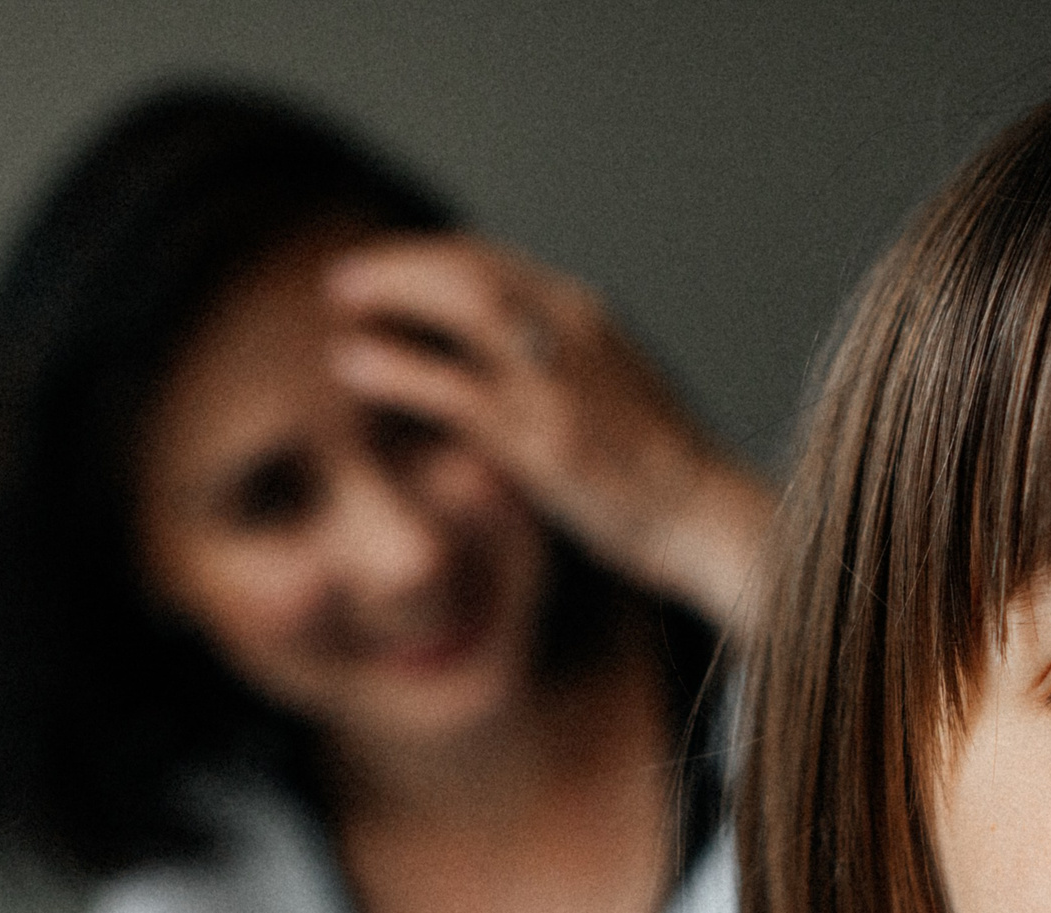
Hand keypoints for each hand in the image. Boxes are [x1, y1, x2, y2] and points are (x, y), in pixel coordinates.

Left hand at [325, 234, 773, 638]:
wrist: (708, 517)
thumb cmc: (658, 465)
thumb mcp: (612, 386)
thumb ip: (558, 358)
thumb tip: (497, 350)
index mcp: (589, 315)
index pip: (493, 260)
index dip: (427, 257)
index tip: (384, 268)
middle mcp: (574, 332)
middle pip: (470, 268)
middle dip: (399, 263)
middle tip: (344, 279)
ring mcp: (558, 383)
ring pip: (462, 306)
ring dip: (392, 295)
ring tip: (341, 307)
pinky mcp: (543, 440)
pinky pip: (453, 387)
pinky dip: (395, 368)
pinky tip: (354, 365)